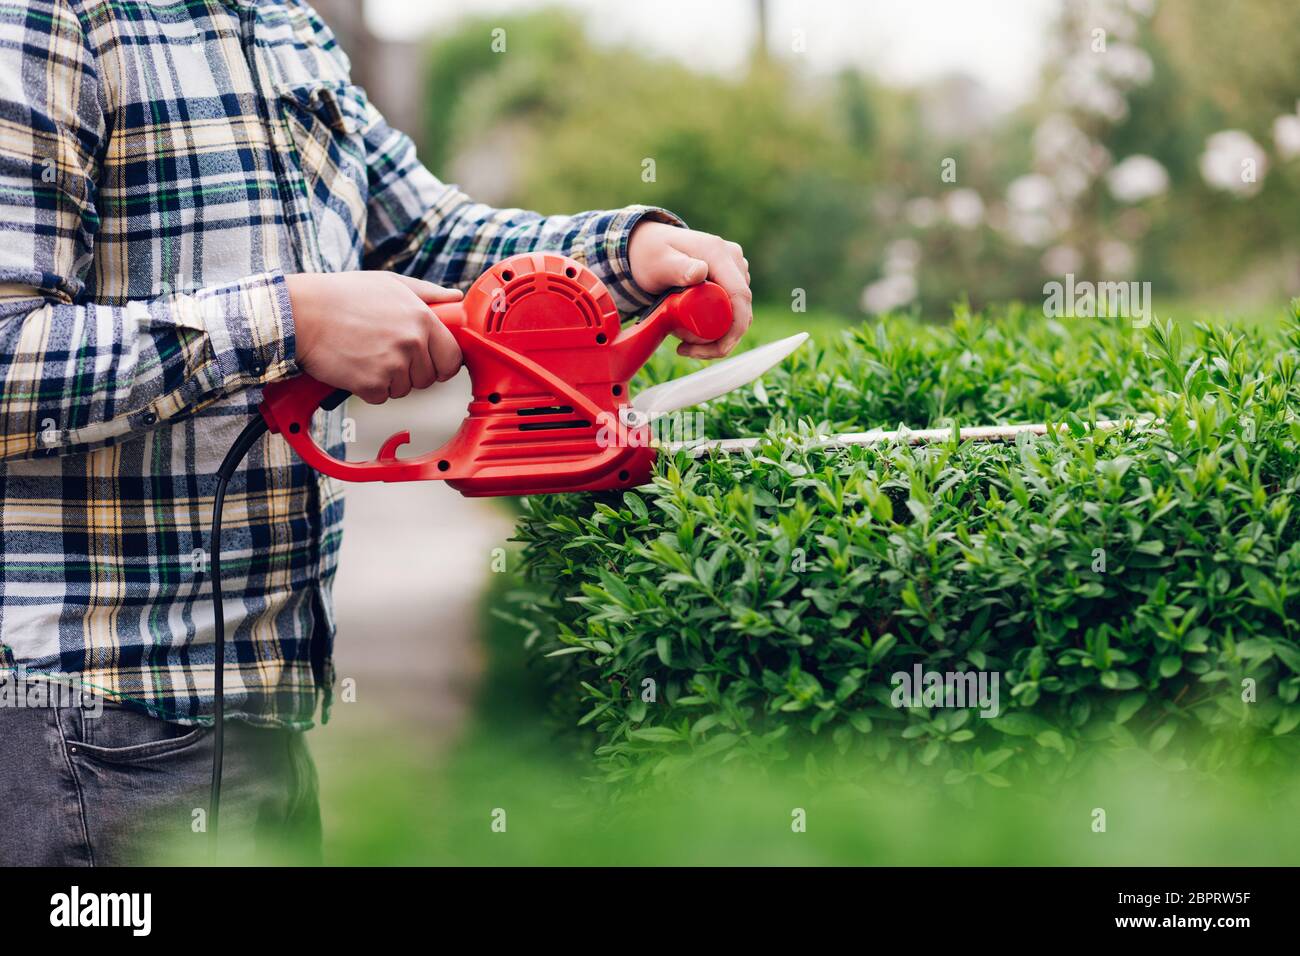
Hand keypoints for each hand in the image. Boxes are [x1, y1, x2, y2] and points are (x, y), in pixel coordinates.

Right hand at [286, 271, 463, 403]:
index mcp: (422, 318)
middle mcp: (412, 343)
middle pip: (428, 378)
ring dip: (388, 379)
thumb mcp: (390, 284)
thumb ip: (428, 293)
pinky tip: (355, 366)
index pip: (452, 358)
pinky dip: (367, 388)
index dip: (442, 363)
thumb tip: (455, 298)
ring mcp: (392, 365)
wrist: (302, 313)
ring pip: (404, 389)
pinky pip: (381, 397)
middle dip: (411, 371)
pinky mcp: (371, 384)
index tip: (431, 362)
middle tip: (386, 353)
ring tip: (367, 354)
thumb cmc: (342, 295)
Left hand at [627, 221, 751, 357]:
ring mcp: (734, 269)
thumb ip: (678, 267)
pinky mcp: (729, 279)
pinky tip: (693, 335)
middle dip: (722, 339)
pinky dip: (718, 328)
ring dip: (718, 336)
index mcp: (719, 254)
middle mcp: (733, 259)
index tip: (714, 350)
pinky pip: (732, 309)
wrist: (647, 246)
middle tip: (686, 350)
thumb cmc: (650, 254)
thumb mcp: (660, 262)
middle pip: (742, 309)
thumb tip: (701, 271)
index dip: (734, 329)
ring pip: (738, 312)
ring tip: (683, 342)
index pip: (740, 296)